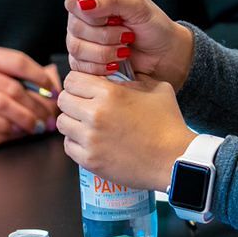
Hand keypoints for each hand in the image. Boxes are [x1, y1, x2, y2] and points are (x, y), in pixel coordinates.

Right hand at [0, 45, 59, 146]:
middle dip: (36, 103)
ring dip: (24, 118)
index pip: (16, 60)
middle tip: (50, 116)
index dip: (39, 77)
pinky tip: (12, 133)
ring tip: (36, 127)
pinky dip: (2, 127)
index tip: (54, 90)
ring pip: (2, 102)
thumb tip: (33, 82)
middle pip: (13, 84)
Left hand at [57, 70, 194, 191]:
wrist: (174, 159)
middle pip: (63, 100)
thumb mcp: (156, 88)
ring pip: (63, 123)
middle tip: (84, 106)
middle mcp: (95, 114)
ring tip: (87, 124)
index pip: (72, 79)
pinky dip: (76, 143)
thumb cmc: (168, 124)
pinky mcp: (90, 160)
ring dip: (73, 122)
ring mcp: (91, 139)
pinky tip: (90, 141)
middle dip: (73, 101)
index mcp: (109, 93)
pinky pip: (68, 146)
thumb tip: (118, 76)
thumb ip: (133, 78)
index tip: (84, 88)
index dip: (78, 82)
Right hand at [64, 0, 194, 90]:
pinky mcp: (83, 59)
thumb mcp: (137, 6)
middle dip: (105, 36)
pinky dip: (101, 66)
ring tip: (125, 49)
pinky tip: (117, 62)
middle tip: (127, 35)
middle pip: (74, 27)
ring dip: (105, 52)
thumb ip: (110, 0)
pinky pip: (80, 66)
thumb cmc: (153, 25)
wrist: (163, 53)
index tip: (113, 18)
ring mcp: (80, 37)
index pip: (73, 1)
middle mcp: (83, 13)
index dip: (91, 14)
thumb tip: (83, 4)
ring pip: (76, 48)